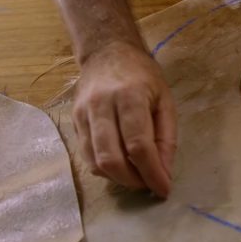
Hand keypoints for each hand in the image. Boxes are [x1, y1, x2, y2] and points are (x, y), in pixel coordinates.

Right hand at [72, 41, 176, 196]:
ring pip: (95, 162)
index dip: (152, 173)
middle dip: (133, 180)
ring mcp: (83, 113)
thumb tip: (164, 174)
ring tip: (136, 176)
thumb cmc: (143, 76)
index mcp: (130, 97)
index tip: (163, 189)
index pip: (138, 146)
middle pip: (111, 159)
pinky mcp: (74, 121)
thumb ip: (166, 139)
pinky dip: (105, 169)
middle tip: (148, 184)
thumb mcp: (165, 101)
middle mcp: (102, 105)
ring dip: (118, 179)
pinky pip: (87, 156)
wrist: (107, 52)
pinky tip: (120, 166)